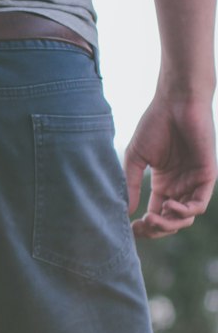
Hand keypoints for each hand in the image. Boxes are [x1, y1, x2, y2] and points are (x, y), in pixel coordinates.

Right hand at [123, 94, 216, 238]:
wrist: (176, 103)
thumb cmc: (155, 124)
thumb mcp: (135, 158)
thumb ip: (131, 184)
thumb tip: (125, 211)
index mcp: (164, 184)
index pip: (156, 214)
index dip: (145, 227)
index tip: (130, 229)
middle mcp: (180, 187)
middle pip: (171, 222)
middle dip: (157, 230)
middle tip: (142, 226)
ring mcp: (194, 182)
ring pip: (185, 218)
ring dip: (169, 224)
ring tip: (152, 218)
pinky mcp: (207, 176)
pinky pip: (199, 204)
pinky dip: (183, 211)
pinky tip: (168, 204)